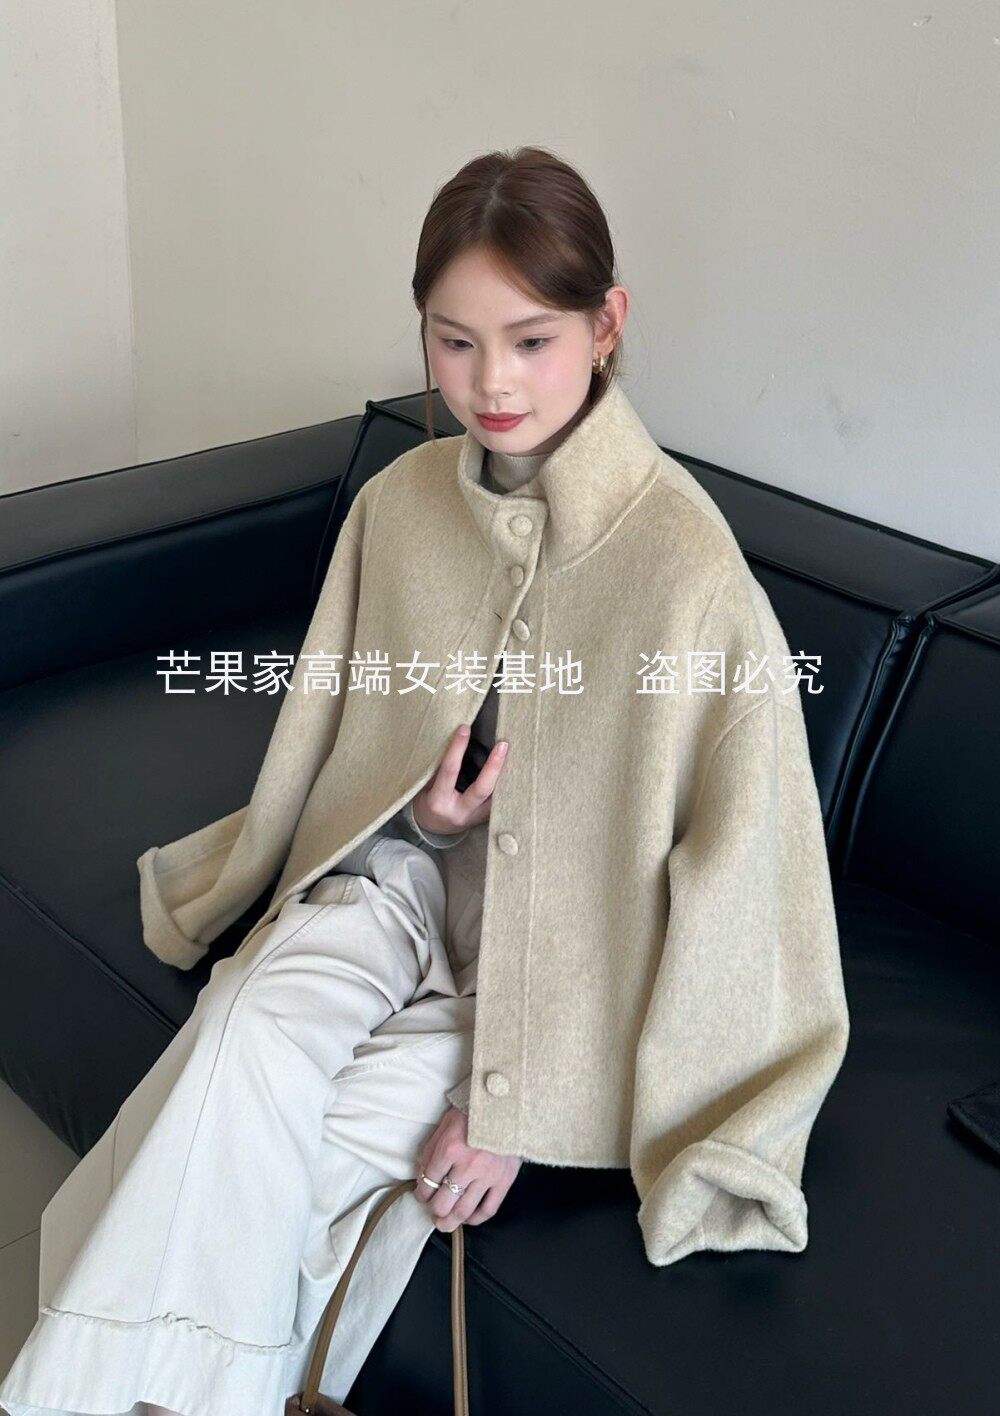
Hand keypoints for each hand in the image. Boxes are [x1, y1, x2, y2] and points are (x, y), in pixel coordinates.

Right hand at [411, 724, 509, 838]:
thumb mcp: (424, 787)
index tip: (464, 728)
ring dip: (507, 777)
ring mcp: (475, 819)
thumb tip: (456, 740)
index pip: (449, 771)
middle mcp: (459, 812)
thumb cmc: (426, 801)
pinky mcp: (485, 820)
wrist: (432, 828)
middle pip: (482, 789)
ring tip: (517, 755)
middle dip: (494, 766)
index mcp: (439, 801)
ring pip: (496, 798)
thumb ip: (438, 769)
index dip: (456, 749)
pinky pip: (499, 803)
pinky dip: (506, 786)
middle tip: (503, 744)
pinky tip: (516, 771)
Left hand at [414, 1106, 522, 1230]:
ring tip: (444, 1224)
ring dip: (450, 1222)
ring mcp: (487, 1175)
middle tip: (433, 1213)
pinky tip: (469, 1218)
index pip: (428, 1181)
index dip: (421, 1193)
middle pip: (443, 1202)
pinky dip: (476, 1219)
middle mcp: (467, 1165)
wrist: (507, 1106)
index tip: (421, 1195)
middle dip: (434, 1211)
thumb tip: (423, 1175)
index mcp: (450, 1148)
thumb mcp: (446, 1124)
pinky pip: (488, 1209)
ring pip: (463, 1210)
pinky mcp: (504, 1180)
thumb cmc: (474, 1112)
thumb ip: (432, 1150)